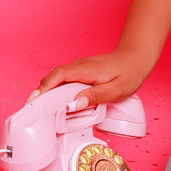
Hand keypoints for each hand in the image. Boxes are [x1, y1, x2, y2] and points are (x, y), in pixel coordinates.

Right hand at [31, 47, 155, 107]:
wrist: (136, 58)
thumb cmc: (129, 73)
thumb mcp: (116, 90)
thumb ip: (95, 97)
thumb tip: (73, 105)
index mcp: (85, 69)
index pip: (58, 76)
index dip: (44, 88)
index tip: (34, 101)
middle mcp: (79, 66)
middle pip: (53, 78)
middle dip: (41, 93)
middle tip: (34, 111)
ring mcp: (79, 68)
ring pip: (57, 79)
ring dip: (48, 92)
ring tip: (42, 110)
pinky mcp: (81, 72)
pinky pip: (64, 80)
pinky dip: (57, 90)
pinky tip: (58, 103)